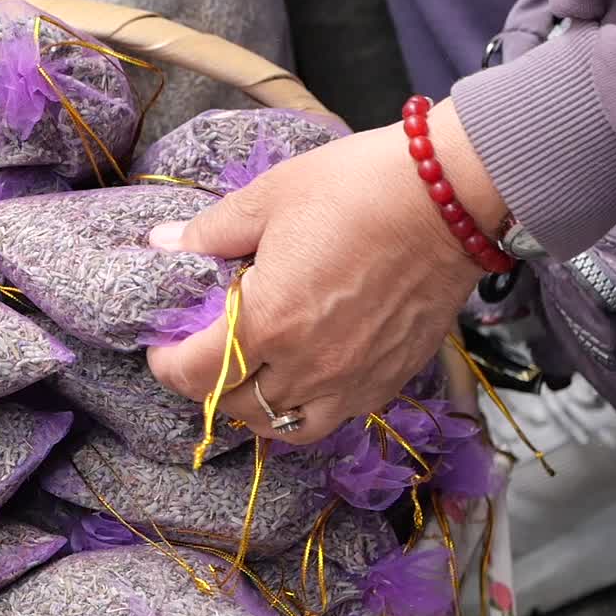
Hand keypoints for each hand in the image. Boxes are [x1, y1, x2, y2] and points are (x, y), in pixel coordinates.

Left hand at [146, 99, 502, 444]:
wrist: (452, 197)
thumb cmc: (357, 188)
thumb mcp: (269, 198)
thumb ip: (211, 232)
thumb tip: (163, 244)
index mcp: (270, 322)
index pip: (195, 374)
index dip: (166, 364)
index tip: (162, 346)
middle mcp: (309, 366)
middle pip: (234, 406)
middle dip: (204, 385)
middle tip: (200, 354)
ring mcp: (352, 380)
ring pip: (284, 427)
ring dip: (253, 408)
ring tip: (247, 375)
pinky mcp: (389, 379)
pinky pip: (334, 419)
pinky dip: (305, 410)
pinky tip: (300, 378)